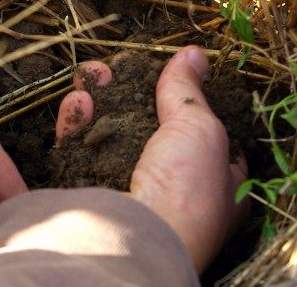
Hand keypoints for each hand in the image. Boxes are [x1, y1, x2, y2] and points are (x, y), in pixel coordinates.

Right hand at [54, 46, 247, 270]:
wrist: (132, 241)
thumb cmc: (185, 192)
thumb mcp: (201, 129)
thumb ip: (189, 91)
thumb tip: (194, 55)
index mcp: (218, 186)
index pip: (206, 138)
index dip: (190, 104)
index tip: (173, 74)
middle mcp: (175, 194)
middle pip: (151, 131)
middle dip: (133, 93)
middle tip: (120, 64)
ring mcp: (130, 196)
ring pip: (112, 137)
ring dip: (102, 100)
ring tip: (93, 71)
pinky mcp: (90, 197)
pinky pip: (81, 154)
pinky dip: (78, 125)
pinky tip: (78, 100)